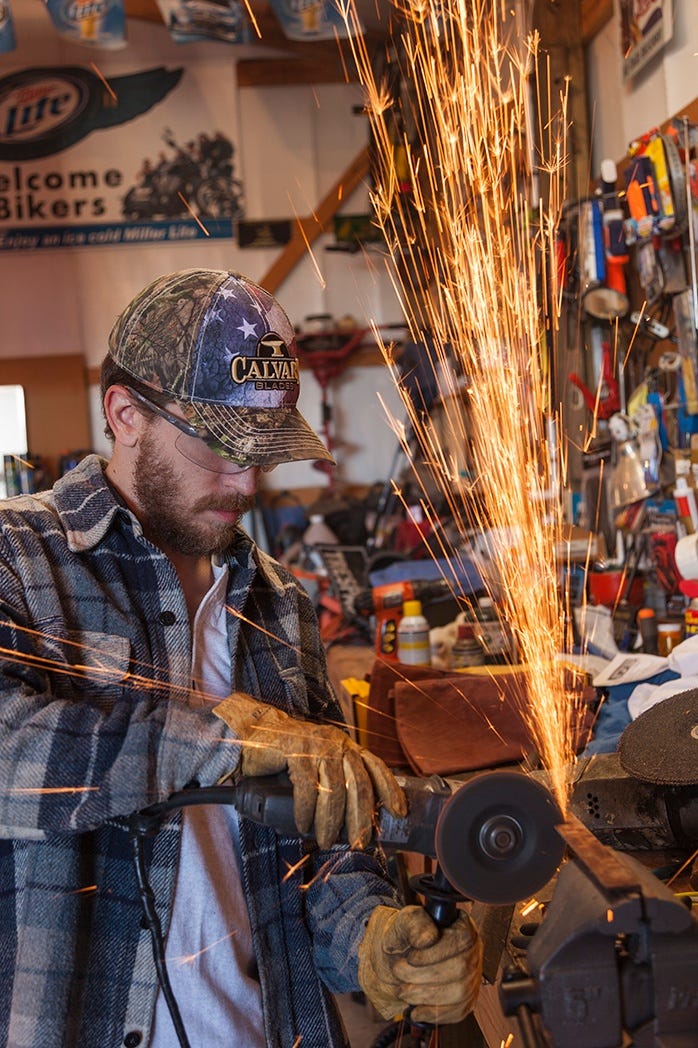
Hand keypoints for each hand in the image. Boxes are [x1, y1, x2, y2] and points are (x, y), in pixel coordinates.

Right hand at [213, 692, 406, 848]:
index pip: (375, 766)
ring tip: (326, 840)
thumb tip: (354, 816)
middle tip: (360, 842)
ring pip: (333, 788)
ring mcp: (316, 745)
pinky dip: (306, 810)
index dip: (390, 789)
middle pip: (357, 784)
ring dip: (331, 820)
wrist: (254, 735)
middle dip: (360, 817)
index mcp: (346, 746)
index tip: (399, 813)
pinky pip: (306, 786)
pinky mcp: (295, 751)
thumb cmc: (288, 756)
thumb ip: (337, 779)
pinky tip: (303, 825)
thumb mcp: (319, 764)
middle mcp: (336, 743)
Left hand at [358, 905, 481, 1024]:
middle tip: (399, 973)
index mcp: (462, 925)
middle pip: (461, 968)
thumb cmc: (403, 939)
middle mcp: (473, 950)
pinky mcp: (467, 999)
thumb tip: (429, 937)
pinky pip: (458, 1011)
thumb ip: (414, 924)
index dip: (436, 952)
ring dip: (426, 995)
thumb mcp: (403, 924)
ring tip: (403, 991)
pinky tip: (415, 1010)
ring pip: (460, 993)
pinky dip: (433, 1013)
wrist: (396, 962)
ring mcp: (472, 976)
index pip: (462, 939)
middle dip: (425, 976)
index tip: (411, 958)